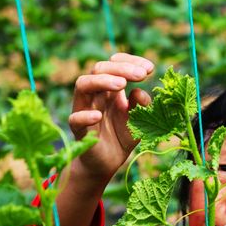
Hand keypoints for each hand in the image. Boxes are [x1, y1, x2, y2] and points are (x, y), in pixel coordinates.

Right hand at [68, 53, 154, 184]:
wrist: (107, 163)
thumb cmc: (122, 136)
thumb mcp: (139, 119)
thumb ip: (142, 105)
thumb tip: (139, 92)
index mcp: (110, 88)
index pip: (114, 64)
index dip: (130, 62)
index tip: (149, 68)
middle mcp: (95, 94)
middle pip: (99, 69)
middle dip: (121, 68)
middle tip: (141, 75)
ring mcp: (84, 109)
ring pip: (83, 85)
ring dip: (102, 81)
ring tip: (121, 84)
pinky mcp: (79, 130)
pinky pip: (75, 119)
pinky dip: (85, 115)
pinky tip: (98, 116)